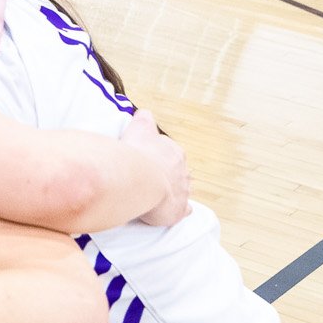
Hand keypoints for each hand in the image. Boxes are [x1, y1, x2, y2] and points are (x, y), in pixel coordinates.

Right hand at [121, 108, 191, 228]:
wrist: (142, 180)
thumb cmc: (138, 154)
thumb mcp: (140, 128)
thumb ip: (143, 119)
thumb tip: (143, 113)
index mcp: (173, 151)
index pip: (169, 150)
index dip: (157, 155)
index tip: (147, 158)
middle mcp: (181, 169)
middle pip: (177, 169)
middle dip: (167, 172)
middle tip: (150, 177)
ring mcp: (182, 189)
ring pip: (182, 188)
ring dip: (172, 190)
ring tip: (158, 194)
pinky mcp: (179, 208)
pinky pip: (183, 208)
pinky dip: (179, 209)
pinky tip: (172, 210)